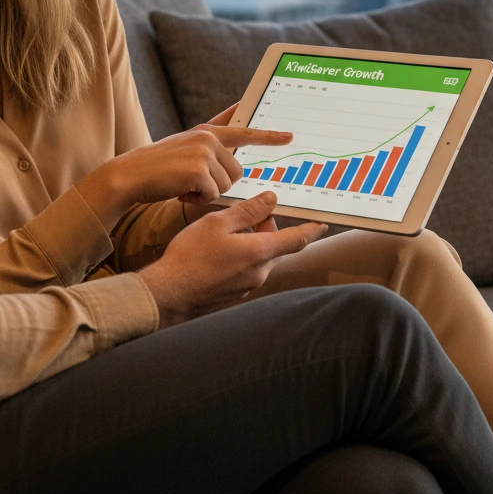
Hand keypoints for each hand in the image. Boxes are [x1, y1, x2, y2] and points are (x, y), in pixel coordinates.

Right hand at [74, 105, 292, 230]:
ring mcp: (203, 153)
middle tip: (192, 183)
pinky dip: (198, 200)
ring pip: (227, 185)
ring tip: (184, 186)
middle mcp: (208, 138)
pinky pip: (213, 195)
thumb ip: (208, 140)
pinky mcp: (198, 170)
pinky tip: (180, 193)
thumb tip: (230, 133)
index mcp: (206, 131)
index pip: (243, 131)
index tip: (289, 136)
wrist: (130, 175)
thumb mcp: (184, 145)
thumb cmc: (157, 167)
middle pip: (237, 171)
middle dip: (219, 183)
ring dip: (208, 193)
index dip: (268, 136)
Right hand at [140, 191, 326, 327]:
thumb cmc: (192, 255)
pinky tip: (219, 249)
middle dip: (269, 228)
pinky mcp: (235, 293)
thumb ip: (248, 211)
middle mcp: (260, 273)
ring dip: (253, 241)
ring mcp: (248, 286)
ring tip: (229, 229)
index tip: (322, 224)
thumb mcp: (218, 223)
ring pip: (261, 257)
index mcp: (260, 253)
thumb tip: (271, 200)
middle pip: (276, 246)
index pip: (296, 240)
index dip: (311, 230)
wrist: (170, 294)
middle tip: (251, 212)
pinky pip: (248, 269)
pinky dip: (242, 254)